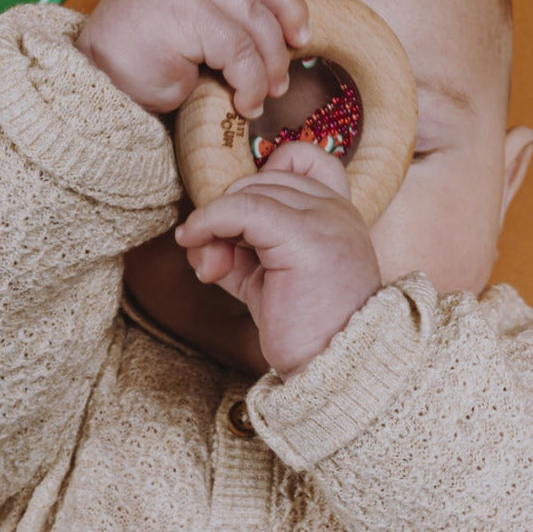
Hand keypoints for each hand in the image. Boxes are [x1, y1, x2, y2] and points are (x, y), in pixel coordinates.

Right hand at [75, 0, 311, 117]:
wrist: (92, 82)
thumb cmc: (137, 56)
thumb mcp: (179, 9)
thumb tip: (282, 22)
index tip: (288, 2)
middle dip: (289, 17)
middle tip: (297, 50)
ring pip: (256, 20)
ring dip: (271, 63)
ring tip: (268, 91)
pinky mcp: (188, 15)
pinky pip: (241, 52)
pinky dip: (252, 82)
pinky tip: (245, 102)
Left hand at [173, 141, 382, 377]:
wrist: (335, 373)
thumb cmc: (305, 332)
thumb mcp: (265, 280)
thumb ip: (235, 250)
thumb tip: (193, 235)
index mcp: (338, 213)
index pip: (301, 158)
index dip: (262, 175)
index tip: (239, 218)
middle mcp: (337, 209)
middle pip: (264, 177)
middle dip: (227, 209)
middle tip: (210, 255)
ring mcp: (326, 220)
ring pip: (249, 191)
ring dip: (214, 222)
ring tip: (208, 264)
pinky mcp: (305, 238)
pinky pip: (241, 210)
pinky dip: (208, 222)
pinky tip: (194, 244)